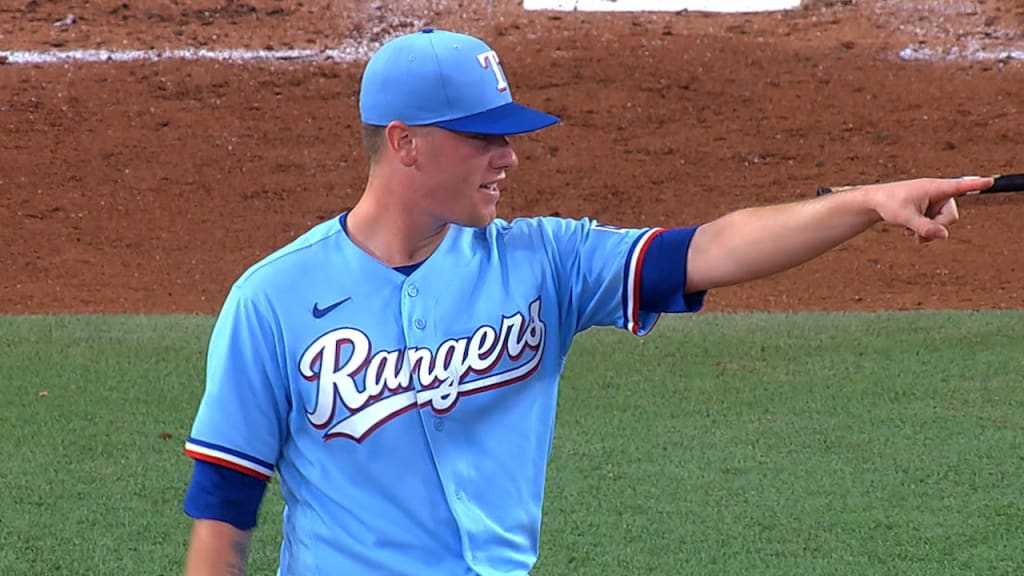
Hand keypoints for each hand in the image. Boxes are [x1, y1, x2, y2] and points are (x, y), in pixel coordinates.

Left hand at [865, 177, 992, 241]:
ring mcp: (935, 202)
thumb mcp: (905, 218)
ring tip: (911, 233)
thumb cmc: (889, 204)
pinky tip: (910, 232)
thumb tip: (944, 236)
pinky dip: (926, 231)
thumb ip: (924, 228)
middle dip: (936, 228)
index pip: (959, 186)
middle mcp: (938, 193)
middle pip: (951, 217)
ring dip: (930, 232)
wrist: (876, 202)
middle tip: (917, 234)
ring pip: (944, 224)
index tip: (990, 181)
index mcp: (934, 188)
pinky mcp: (931, 209)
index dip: (975, 185)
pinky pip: (938, 225)